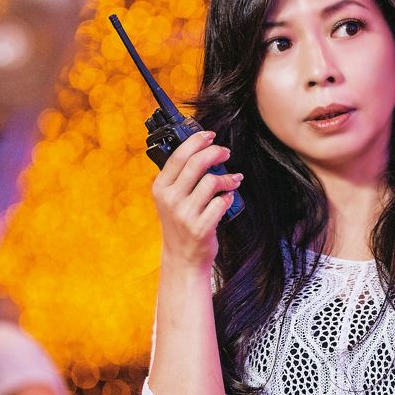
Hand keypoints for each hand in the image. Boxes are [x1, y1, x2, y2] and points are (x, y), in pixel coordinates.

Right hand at [150, 130, 242, 272]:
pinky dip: (228, 197)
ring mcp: (184, 214)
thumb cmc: (180, 224)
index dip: (196, 141)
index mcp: (160, 187)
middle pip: (196, 164)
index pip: (178, 156)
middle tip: (225, 152)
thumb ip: (180, 177)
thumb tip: (201, 149)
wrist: (182, 258)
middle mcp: (170, 199)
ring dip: (227, 178)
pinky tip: (228, 198)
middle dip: (215, 153)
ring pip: (211, 182)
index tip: (209, 136)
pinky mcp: (200, 228)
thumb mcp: (171, 199)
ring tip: (233, 180)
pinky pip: (220, 203)